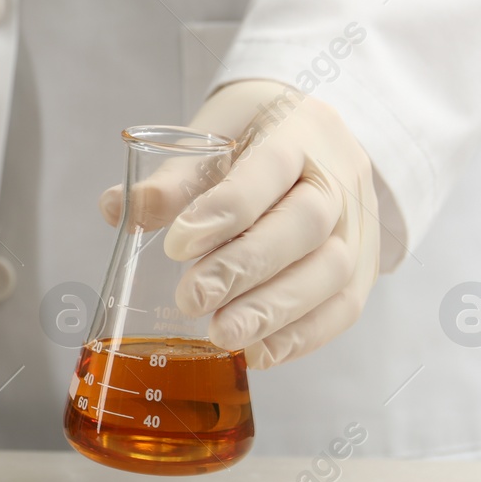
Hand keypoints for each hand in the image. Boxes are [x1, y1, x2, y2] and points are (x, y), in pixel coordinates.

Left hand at [99, 80, 380, 368]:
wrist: (315, 136)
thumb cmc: (256, 132)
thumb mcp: (214, 131)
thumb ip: (173, 176)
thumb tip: (116, 208)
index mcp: (301, 129)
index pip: (272, 167)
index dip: (226, 210)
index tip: (176, 246)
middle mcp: (341, 176)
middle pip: (306, 225)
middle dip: (245, 268)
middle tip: (191, 299)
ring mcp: (360, 223)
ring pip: (332, 272)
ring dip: (273, 311)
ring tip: (221, 334)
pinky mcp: (364, 265)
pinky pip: (345, 307)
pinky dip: (301, 336)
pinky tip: (258, 352)